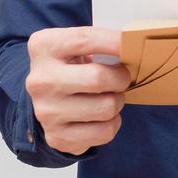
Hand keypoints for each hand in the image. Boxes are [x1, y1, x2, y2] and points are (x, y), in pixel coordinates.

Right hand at [25, 25, 130, 155]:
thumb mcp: (76, 44)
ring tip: (110, 96)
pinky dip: (112, 123)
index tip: (134, 43)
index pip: (86, 40)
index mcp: (43, 47)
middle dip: (121, 78)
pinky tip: (102, 115)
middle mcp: (40, 80)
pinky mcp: (56, 136)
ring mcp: (45, 112)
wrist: (46, 94)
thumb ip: (101, 41)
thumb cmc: (71, 63)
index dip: (115, 42)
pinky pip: (105, 132)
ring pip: (106, 107)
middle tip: (122, 77)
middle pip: (98, 78)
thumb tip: (137, 47)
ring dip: (118, 101)